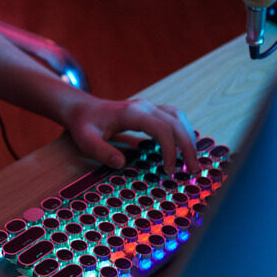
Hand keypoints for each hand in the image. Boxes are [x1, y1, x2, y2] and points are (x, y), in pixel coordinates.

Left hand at [65, 97, 198, 173]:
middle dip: (188, 146)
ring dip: (188, 138)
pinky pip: (174, 118)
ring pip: (179, 118)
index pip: (162, 129)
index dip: (171, 150)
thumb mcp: (86, 140)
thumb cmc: (84, 124)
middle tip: (194, 170)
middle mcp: (144, 106)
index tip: (169, 170)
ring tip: (192, 161)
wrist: (82, 108)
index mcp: (132, 113)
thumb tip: (121, 164)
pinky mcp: (150, 111)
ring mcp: (149, 107)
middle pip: (176, 123)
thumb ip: (101, 151)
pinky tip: (183, 149)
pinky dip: (182, 132)